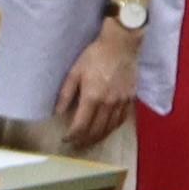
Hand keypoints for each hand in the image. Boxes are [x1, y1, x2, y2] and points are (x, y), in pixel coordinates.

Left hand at [50, 22, 139, 144]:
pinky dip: (113, 128)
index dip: (72, 136)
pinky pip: (122, 120)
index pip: (81, 125)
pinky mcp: (130, 99)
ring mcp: (121, 102)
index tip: (65, 139)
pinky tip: (107, 130)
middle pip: (96, 130)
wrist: (121, 45)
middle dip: (84, 140)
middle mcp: (108, 103)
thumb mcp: (74, 72)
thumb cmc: (95, 56)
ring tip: (89, 141)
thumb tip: (57, 112)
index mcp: (92, 97)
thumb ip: (66, 94)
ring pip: (110, 128)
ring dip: (99, 137)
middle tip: (76, 144)